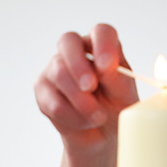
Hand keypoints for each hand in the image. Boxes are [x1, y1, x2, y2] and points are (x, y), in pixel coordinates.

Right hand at [34, 23, 138, 155]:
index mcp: (101, 45)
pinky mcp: (42, 90)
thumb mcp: (123, 93)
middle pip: (68, 41)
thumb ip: (116, 78)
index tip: (107, 66)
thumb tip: (105, 66)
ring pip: (59, 73)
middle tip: (90, 87)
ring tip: (99, 117)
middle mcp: (76, 51)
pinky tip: (85, 122)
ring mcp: (55, 68)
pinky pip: (53, 102)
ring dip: (81, 100)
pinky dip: (72, 116)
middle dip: (79, 65)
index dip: (103, 45)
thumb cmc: (116, 106)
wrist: (103, 134)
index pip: (101, 32)